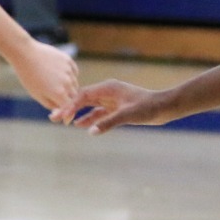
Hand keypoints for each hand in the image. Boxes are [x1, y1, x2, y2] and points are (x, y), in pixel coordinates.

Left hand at [7, 41, 79, 112]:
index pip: (69, 108)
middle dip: (68, 99)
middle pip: (73, 96)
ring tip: (53, 82)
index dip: (67, 113)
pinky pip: (74, 72)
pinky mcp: (69, 60)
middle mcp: (67, 83)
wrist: (25, 54)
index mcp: (59, 93)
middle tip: (56, 96)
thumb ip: (51, 105)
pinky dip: (69, 75)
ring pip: (75, 84)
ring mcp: (69, 70)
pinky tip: (58, 73)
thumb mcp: (37, 95)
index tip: (64, 116)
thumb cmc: (28, 76)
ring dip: (68, 87)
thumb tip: (61, 112)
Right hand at [56, 79, 170, 133]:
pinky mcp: (116, 108)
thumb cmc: (148, 108)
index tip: (59, 115)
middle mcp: (107, 91)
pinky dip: (90, 118)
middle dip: (69, 108)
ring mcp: (111, 100)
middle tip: (54, 118)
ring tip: (63, 122)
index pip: (82, 96)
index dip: (69, 105)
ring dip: (77, 114)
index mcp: (108, 88)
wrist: (165, 108)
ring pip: (89, 106)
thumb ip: (108, 123)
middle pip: (82, 99)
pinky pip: (98, 113)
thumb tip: (90, 132)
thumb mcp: (128, 115)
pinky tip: (81, 126)